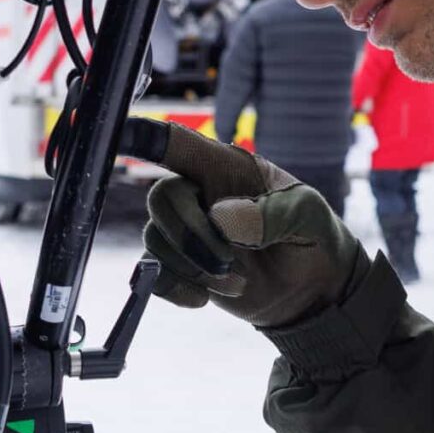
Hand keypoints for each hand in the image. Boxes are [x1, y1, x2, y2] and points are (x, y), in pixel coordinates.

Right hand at [139, 123, 361, 329]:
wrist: (311, 288)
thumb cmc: (310, 234)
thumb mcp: (309, 216)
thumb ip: (273, 213)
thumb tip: (221, 217)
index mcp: (227, 167)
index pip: (178, 143)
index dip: (145, 136)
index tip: (122, 135)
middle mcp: (200, 193)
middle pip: (162, 198)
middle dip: (192, 236)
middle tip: (230, 261)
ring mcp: (188, 230)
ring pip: (157, 240)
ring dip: (195, 269)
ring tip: (238, 281)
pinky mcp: (182, 265)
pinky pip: (155, 273)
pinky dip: (177, 289)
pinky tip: (206, 297)